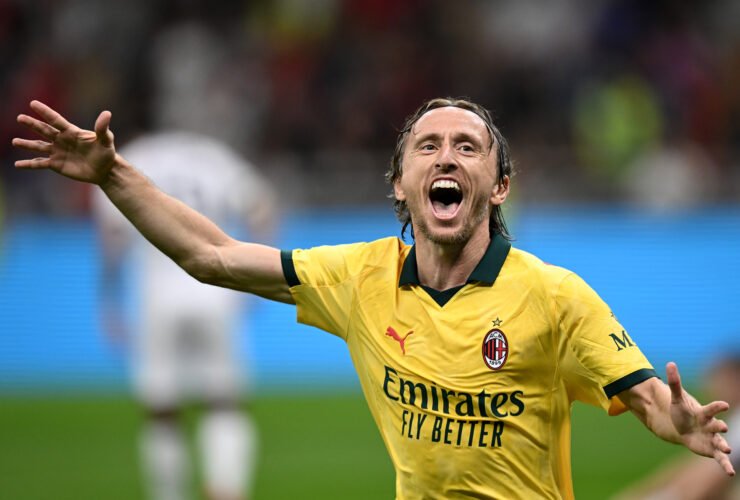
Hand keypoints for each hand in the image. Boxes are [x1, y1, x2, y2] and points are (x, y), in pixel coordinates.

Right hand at [12, 100, 116, 184]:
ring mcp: (57, 152)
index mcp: (71, 132)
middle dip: (32, 124)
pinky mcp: (56, 164)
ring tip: (14, 141)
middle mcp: (61, 140)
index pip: (56, 120)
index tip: (33, 103)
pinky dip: (29, 164)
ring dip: (27, 144)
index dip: (45, 112)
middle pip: (44, 130)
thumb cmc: (106, 153)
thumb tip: (107, 113)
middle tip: (20, 118)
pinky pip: (40, 164)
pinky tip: (18, 165)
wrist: (105, 170)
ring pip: (39, 146)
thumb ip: (102, 128)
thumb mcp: (106, 141)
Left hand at [667, 361, 734, 475]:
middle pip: (717, 425)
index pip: (712, 408)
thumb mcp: (676, 398)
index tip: (724, 405)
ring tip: (727, 449)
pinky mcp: (711, 450)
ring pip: (720, 442)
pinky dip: (725, 464)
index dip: (717, 406)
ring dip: (724, 446)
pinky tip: (729, 472)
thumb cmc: (682, 412)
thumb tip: (670, 363)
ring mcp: (712, 438)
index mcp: (704, 413)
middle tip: (722, 427)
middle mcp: (711, 426)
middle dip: (720, 426)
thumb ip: (675, 382)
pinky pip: (719, 458)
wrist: (682, 428)